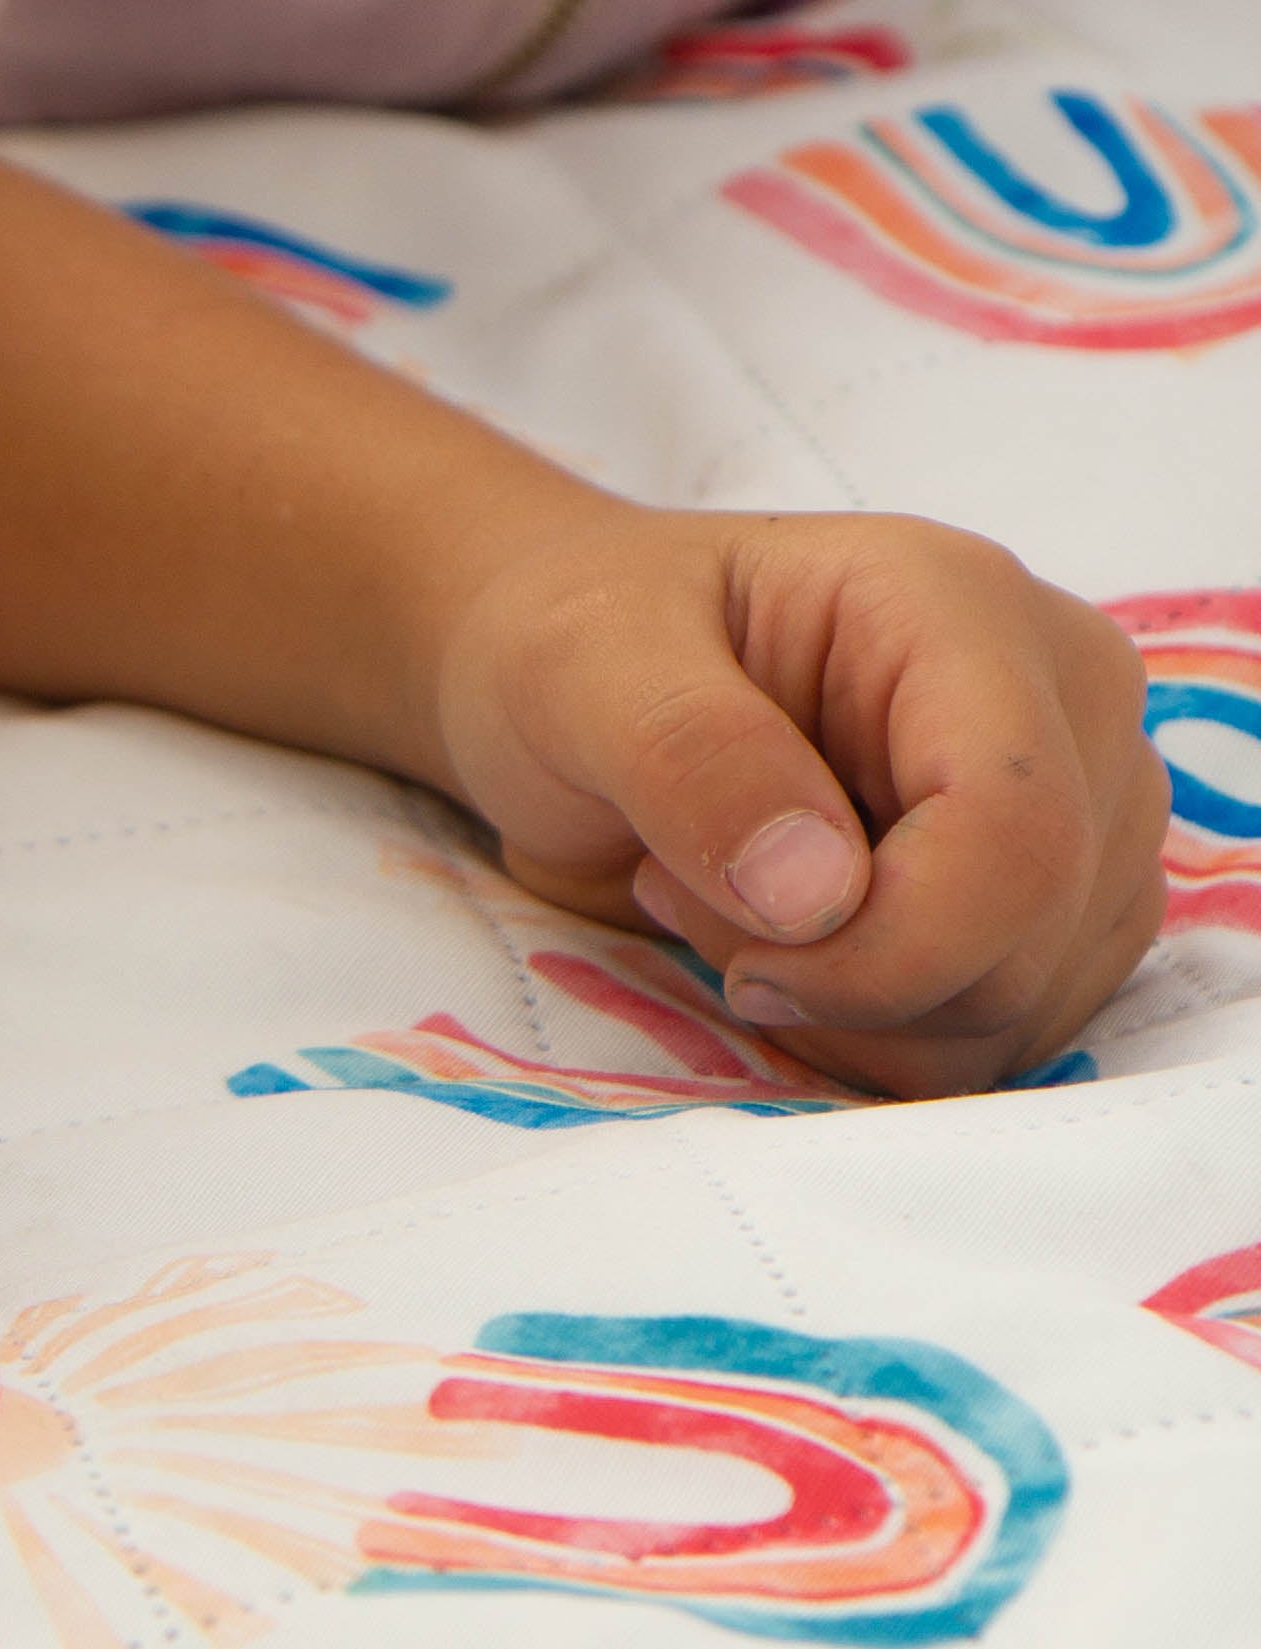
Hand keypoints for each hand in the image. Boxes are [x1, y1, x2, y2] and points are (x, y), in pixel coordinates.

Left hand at [429, 505, 1166, 1098]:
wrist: (567, 685)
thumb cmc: (574, 647)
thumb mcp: (577, 666)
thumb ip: (689, 756)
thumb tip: (818, 898)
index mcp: (964, 609)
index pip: (1017, 828)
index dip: (892, 948)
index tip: (748, 963)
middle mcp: (1063, 703)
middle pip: (1030, 939)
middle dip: (843, 975)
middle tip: (692, 885)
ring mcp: (1080, 810)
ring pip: (1021, 1009)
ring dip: (848, 1010)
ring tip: (728, 896)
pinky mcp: (1056, 907)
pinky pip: (999, 1039)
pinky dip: (873, 1033)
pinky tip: (781, 941)